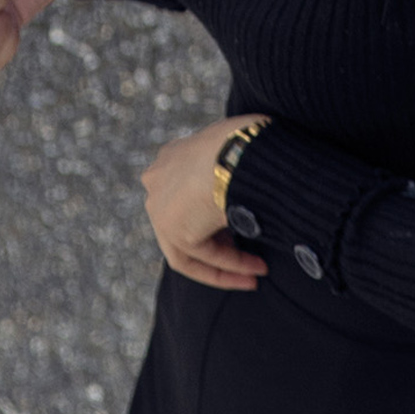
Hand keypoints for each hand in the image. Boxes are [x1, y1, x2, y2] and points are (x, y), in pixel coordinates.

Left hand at [142, 116, 270, 292]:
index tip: (240, 226)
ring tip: (256, 271)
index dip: (213, 216)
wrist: (239, 149)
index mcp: (172, 156)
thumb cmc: (248, 141)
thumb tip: (257, 181)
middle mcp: (157, 182)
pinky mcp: (174, 230)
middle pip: (183, 225)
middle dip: (219, 245)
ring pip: (189, 249)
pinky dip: (231, 264)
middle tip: (248, 258)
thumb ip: (232, 168)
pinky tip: (255, 269)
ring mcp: (160, 207)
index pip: (187, 195)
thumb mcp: (236, 147)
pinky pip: (204, 255)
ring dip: (226, 264)